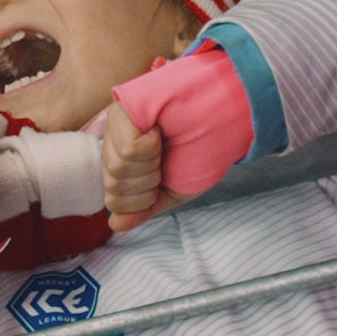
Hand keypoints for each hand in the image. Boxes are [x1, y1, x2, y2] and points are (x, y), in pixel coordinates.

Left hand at [103, 103, 187, 231]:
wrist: (224, 122)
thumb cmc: (199, 151)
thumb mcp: (172, 190)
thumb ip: (143, 209)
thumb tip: (115, 225)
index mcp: (121, 163)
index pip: (113, 201)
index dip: (144, 199)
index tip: (163, 177)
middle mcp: (112, 142)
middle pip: (113, 186)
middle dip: (148, 183)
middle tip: (165, 160)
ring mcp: (115, 125)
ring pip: (118, 168)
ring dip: (151, 165)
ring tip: (163, 145)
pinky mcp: (123, 109)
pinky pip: (128, 149)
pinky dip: (151, 147)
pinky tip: (159, 132)